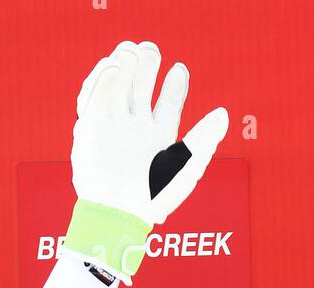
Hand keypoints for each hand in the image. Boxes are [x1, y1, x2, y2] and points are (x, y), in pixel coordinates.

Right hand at [71, 39, 227, 226]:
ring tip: (131, 51)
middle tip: (150, 49)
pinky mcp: (89, 128)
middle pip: (141, 87)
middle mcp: (136, 129)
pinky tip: (113, 67)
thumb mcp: (186, 166)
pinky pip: (94, 97)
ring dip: (125, 67)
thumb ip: (204, 139)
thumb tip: (224, 114)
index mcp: (160, 138)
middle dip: (146, 66)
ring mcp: (112, 127)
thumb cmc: (154, 196)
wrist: (116, 212)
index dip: (175, 85)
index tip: (180, 70)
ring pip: (118, 87)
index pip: (169, 103)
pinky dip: (102, 80)